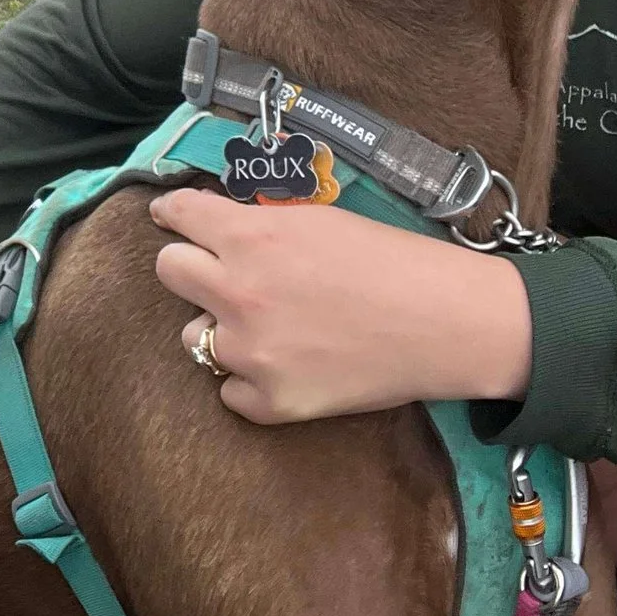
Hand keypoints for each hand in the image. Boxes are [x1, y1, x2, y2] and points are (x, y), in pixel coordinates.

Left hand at [149, 188, 532, 422]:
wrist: (446, 323)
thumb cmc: (392, 261)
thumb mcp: (318, 220)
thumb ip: (260, 224)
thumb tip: (220, 224)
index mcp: (251, 236)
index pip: (179, 215)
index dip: (173, 214)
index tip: (170, 218)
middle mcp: (238, 291)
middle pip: (169, 272)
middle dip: (190, 267)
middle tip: (218, 273)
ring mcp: (251, 351)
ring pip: (193, 337)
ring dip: (219, 328)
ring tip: (265, 326)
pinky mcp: (271, 401)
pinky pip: (228, 390)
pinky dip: (248, 380)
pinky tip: (284, 365)